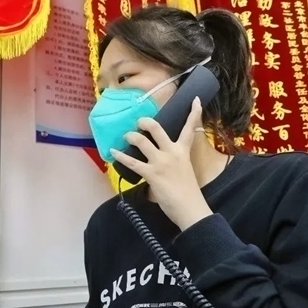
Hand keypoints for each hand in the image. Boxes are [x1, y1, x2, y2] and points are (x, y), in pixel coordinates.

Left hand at [111, 97, 211, 230]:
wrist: (190, 208)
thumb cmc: (188, 193)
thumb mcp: (184, 171)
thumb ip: (173, 162)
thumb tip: (159, 164)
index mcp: (183, 151)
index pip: (190, 128)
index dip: (194, 113)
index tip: (195, 99)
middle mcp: (172, 152)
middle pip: (157, 128)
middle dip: (145, 122)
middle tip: (139, 122)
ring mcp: (160, 162)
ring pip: (141, 141)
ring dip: (131, 137)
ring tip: (126, 137)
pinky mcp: (151, 173)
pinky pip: (131, 162)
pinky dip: (120, 156)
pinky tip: (112, 152)